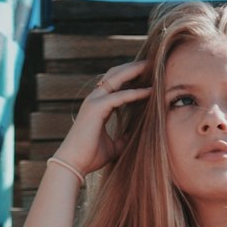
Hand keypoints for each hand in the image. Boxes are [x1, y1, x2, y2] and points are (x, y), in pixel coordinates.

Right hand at [54, 61, 150, 177]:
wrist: (74, 164)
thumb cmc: (90, 156)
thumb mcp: (113, 147)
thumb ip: (123, 139)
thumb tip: (134, 138)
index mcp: (97, 105)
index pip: (115, 82)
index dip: (129, 75)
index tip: (147, 72)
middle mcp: (94, 99)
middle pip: (115, 74)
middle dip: (133, 66)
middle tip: (152, 62)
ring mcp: (94, 101)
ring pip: (116, 78)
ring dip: (134, 71)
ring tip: (152, 66)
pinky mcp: (97, 108)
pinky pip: (120, 96)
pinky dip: (135, 93)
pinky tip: (150, 91)